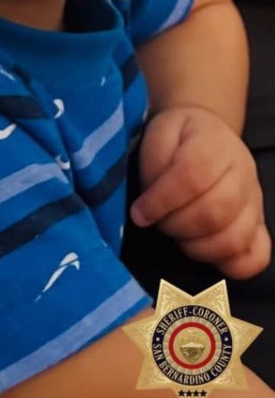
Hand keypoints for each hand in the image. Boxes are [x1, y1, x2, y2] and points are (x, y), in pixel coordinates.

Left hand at [130, 106, 270, 279]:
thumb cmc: (178, 136)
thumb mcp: (158, 133)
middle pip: (214, 213)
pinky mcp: (259, 223)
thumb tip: (146, 207)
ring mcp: (255, 201)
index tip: (139, 214)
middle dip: (176, 226)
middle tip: (158, 223)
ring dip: (197, 247)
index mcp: (215, 144)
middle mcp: (243, 173)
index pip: (192, 178)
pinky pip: (256, 257)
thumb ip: (153, 164)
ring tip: (177, 235)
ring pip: (234, 239)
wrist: (208, 132)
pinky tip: (205, 252)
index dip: (161, 201)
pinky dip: (230, 265)